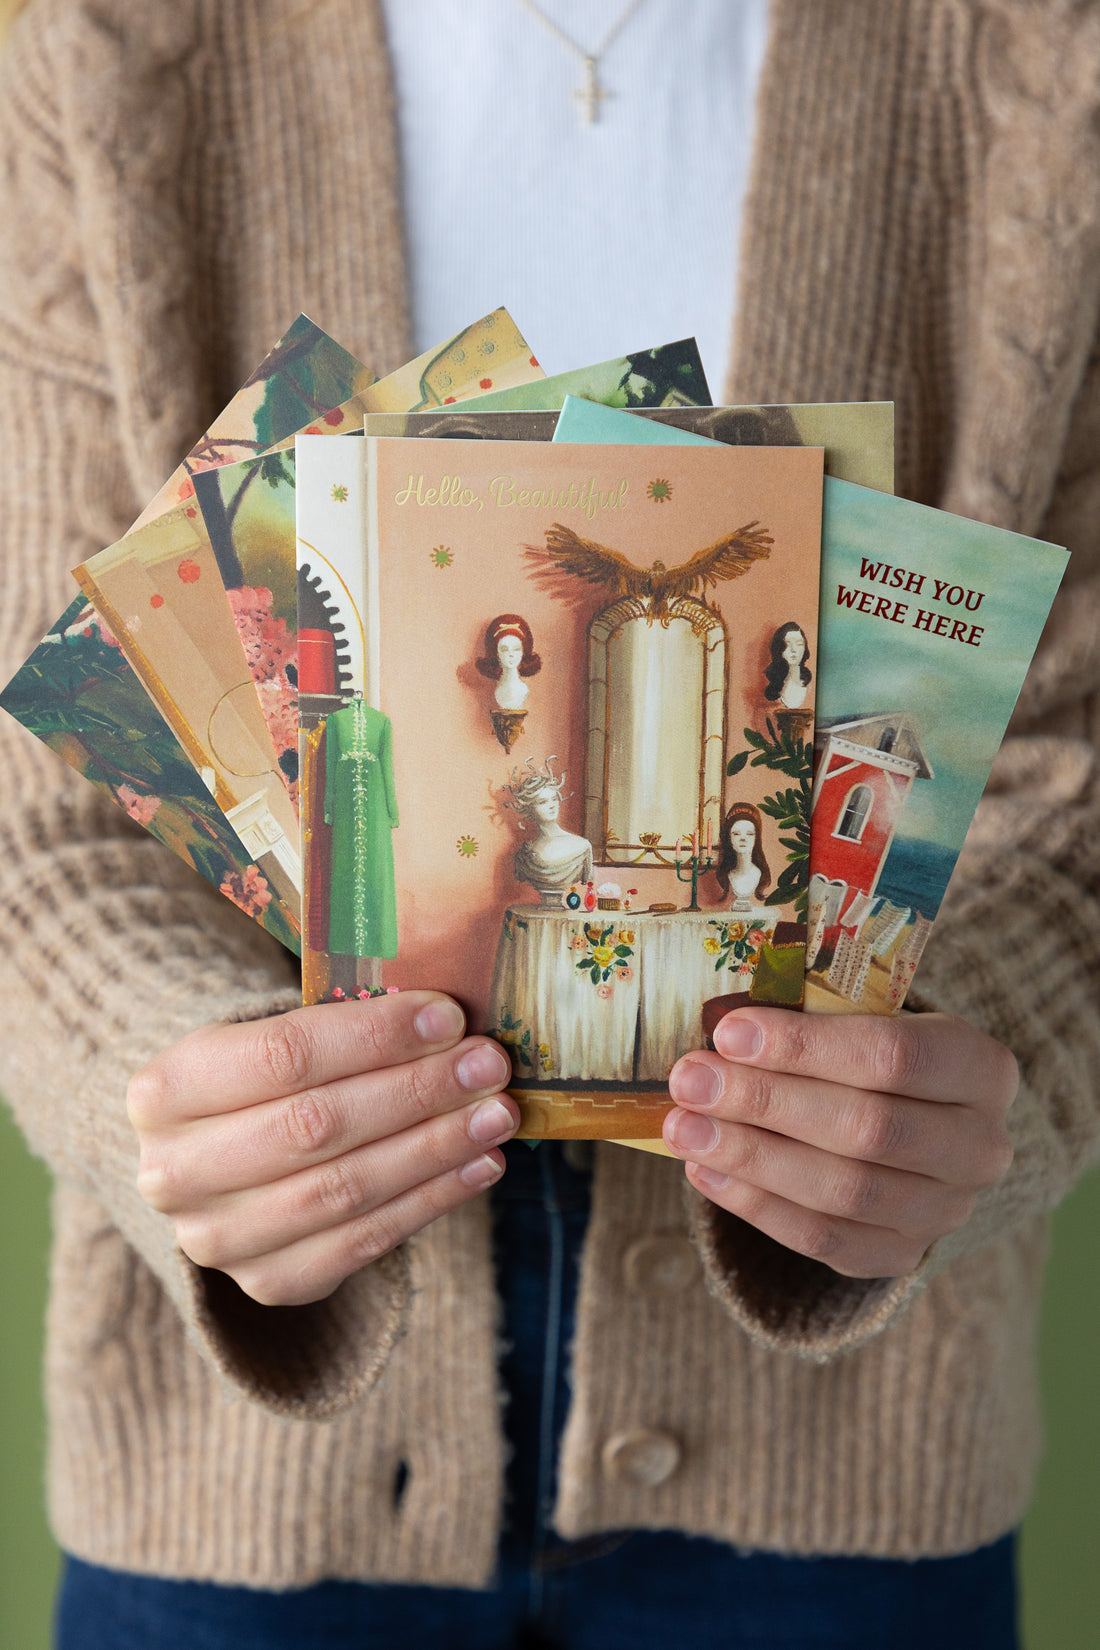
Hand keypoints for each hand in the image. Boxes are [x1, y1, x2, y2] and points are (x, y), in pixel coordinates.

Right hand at [128, 993, 517, 1305]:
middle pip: (316, 1126)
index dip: (373, 1037)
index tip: (448, 1017)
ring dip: (435, 1148)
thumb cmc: (264, 1080)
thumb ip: (342, 1028)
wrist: (219, 1162)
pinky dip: (432, 1200)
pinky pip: (364, 1242)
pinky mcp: (268, 1283)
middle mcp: (174, 1172)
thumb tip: (448, 1021)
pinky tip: (480, 1165)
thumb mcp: (270, 1036)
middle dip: (417, 1091)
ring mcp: (217, 1239)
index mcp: (164, 1090)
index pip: (281, 1055)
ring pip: (345, 1189)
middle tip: (488, 1065)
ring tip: (497, 1114)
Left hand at [663, 1008, 1016, 1277]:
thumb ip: (809, 1018)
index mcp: (982, 1069)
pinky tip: (704, 1169)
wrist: (913, 1126)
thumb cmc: (870, 1054)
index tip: (729, 1033)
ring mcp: (945, 1210)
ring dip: (750, 1157)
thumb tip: (719, 1031)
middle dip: (765, 1102)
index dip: (806, 1047)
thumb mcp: (864, 1018)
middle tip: (690, 1080)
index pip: (895, 1056)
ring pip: (842, 1191)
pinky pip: (822, 1239)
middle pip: (865, 1128)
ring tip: (683, 1126)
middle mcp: (981, 1146)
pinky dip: (755, 1205)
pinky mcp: (900, 1255)